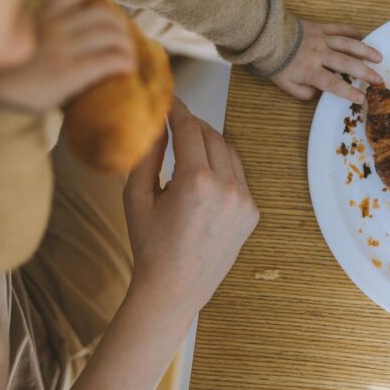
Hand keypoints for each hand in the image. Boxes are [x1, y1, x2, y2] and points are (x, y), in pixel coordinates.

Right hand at [0, 0, 134, 111]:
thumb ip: (44, 31)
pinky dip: (124, 62)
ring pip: (110, 36)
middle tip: (126, 42)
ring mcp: (61, 48)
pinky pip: (108, 60)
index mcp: (41, 16)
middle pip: (102, 16)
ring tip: (129, 58)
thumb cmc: (8, 74)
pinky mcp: (68, 71)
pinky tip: (127, 68)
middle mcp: (53, 27)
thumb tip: (72, 31)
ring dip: (127, 46)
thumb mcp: (21, 40)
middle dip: (121, 27)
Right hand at [123, 98, 259, 312]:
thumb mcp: (136, 197)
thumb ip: (147, 155)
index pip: (189, 128)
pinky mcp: (252, 212)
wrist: (175, 289)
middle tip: (174, 122)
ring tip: (186, 148)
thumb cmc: (149, 245)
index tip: (169, 100)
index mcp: (195, 182)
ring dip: (208, 144)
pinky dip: (222, 168)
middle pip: (211, 135)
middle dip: (192, 125)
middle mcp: (226, 188)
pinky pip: (238, 176)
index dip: (177, 109)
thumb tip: (155, 123)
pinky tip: (201, 177)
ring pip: (228, 153)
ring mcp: (243, 200)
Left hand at [269, 21, 382, 103]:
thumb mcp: (286, 85)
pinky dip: (354, 32)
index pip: (331, 83)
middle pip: (345, 63)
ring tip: (379, 58)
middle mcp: (318, 54)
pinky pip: (340, 29)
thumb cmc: (276, 63)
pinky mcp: (321, 28)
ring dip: (365, 51)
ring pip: (347, 44)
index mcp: (309, 70)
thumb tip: (319, 94)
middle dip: (364, 72)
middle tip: (379, 79)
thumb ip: (303, 93)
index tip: (362, 98)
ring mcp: (321, 39)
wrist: (266, 36)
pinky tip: (365, 36)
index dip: (347, 91)